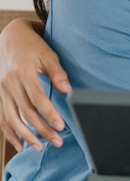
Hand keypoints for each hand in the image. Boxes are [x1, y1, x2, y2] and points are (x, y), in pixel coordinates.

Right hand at [0, 18, 70, 150]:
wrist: (11, 38)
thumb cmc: (33, 47)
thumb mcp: (48, 54)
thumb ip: (58, 73)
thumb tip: (68, 91)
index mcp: (23, 72)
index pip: (37, 98)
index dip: (49, 113)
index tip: (61, 126)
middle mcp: (9, 83)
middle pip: (26, 112)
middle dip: (42, 129)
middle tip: (57, 142)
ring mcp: (1, 90)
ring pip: (12, 119)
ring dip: (26, 136)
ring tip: (41, 147)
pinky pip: (2, 118)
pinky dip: (9, 134)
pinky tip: (20, 145)